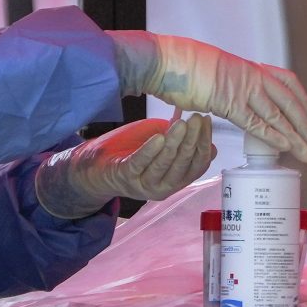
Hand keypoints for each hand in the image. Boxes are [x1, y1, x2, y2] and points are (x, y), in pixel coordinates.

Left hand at [34, 113, 217, 217]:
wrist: (96, 172)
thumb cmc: (132, 156)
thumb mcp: (161, 151)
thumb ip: (182, 148)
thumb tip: (209, 143)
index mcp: (175, 182)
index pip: (197, 165)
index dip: (204, 143)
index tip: (207, 121)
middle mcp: (163, 188)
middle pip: (183, 164)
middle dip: (192, 140)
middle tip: (197, 118)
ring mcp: (144, 185)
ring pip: (164, 164)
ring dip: (175, 143)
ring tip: (182, 123)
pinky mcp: (125, 177)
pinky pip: (140, 164)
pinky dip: (150, 151)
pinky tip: (159, 136)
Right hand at [110, 30, 306, 162]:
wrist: (166, 60)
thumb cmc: (185, 66)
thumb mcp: (218, 69)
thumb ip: (233, 82)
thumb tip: (236, 94)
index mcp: (251, 67)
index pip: (288, 84)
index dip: (304, 103)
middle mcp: (252, 76)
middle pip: (289, 102)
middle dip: (306, 126)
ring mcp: (240, 88)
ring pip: (277, 115)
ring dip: (295, 137)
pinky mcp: (226, 102)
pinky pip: (254, 122)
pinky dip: (272, 136)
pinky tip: (284, 147)